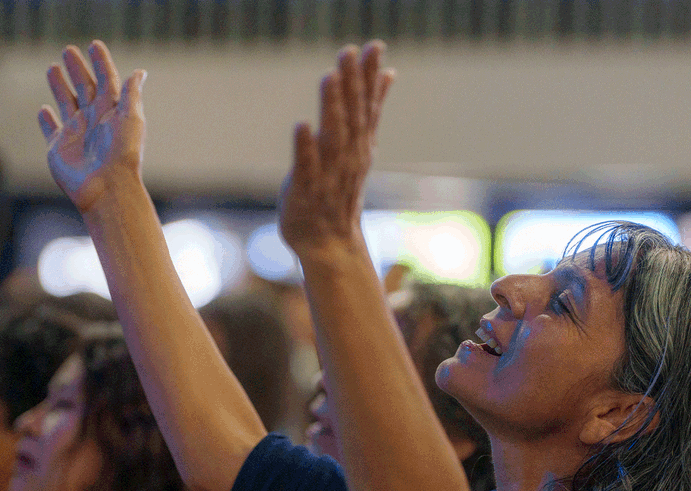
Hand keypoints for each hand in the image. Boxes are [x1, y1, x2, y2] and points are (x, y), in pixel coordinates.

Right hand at [39, 41, 146, 213]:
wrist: (106, 187)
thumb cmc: (122, 154)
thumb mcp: (131, 119)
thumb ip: (131, 94)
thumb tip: (139, 72)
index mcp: (112, 111)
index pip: (106, 80)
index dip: (101, 63)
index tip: (94, 45)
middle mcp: (94, 120)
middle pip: (84, 87)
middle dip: (77, 68)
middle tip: (68, 50)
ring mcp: (76, 133)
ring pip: (66, 102)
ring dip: (60, 86)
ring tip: (53, 68)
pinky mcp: (60, 147)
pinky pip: (51, 129)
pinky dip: (47, 120)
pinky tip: (44, 109)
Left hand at [279, 41, 393, 260]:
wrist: (331, 244)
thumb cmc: (340, 191)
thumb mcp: (360, 145)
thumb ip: (372, 108)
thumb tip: (388, 72)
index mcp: (359, 144)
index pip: (367, 106)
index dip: (369, 76)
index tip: (374, 46)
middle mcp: (348, 156)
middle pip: (351, 116)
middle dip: (351, 84)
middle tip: (349, 52)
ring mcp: (328, 174)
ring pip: (332, 137)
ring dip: (331, 108)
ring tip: (329, 78)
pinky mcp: (305, 190)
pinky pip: (305, 167)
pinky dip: (305, 147)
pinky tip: (301, 126)